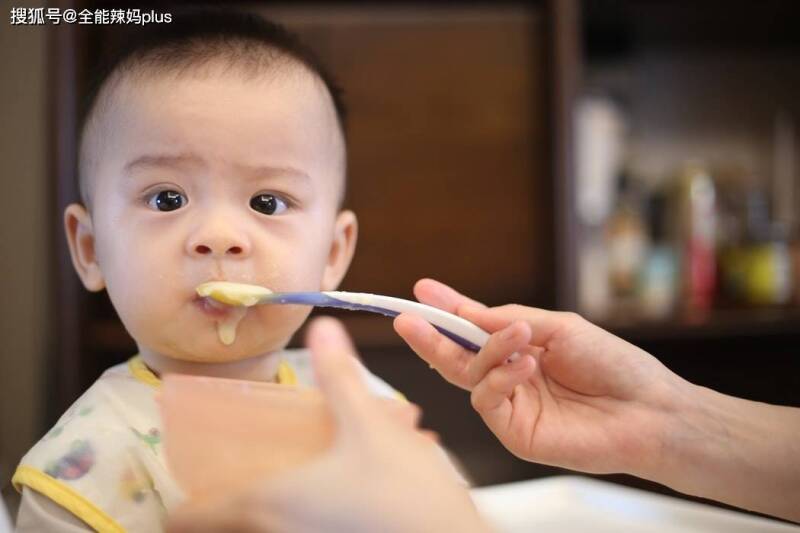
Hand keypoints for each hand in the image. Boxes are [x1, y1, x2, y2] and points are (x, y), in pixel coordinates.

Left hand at [168, 316, 488, 532]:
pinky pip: (304, 530)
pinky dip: (303, 514)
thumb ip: (340, 377)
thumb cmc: (406, 493)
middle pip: (229, 527)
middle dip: (226, 505)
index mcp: (273, 500)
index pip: (195, 517)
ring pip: (268, 528)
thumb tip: (324, 330)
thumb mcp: (369, 424)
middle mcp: (282, 531)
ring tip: (291, 480)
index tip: (181, 494)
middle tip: (235, 480)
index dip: (181, 507)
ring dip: (268, 509)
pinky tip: (336, 492)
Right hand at [394, 278, 692, 478]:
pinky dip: (499, 378)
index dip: (448, 310)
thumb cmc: (612, 365)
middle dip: (431, 336)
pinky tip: (526, 366)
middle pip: (457, 357)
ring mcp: (510, 406)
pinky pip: (486, 400)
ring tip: (518, 338)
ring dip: (487, 351)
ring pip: (470, 376)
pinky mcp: (514, 432)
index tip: (422, 291)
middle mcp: (510, 377)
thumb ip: (510, 321)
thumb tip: (469, 312)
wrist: (647, 410)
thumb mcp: (559, 327)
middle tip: (407, 318)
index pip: (474, 330)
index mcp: (521, 348)